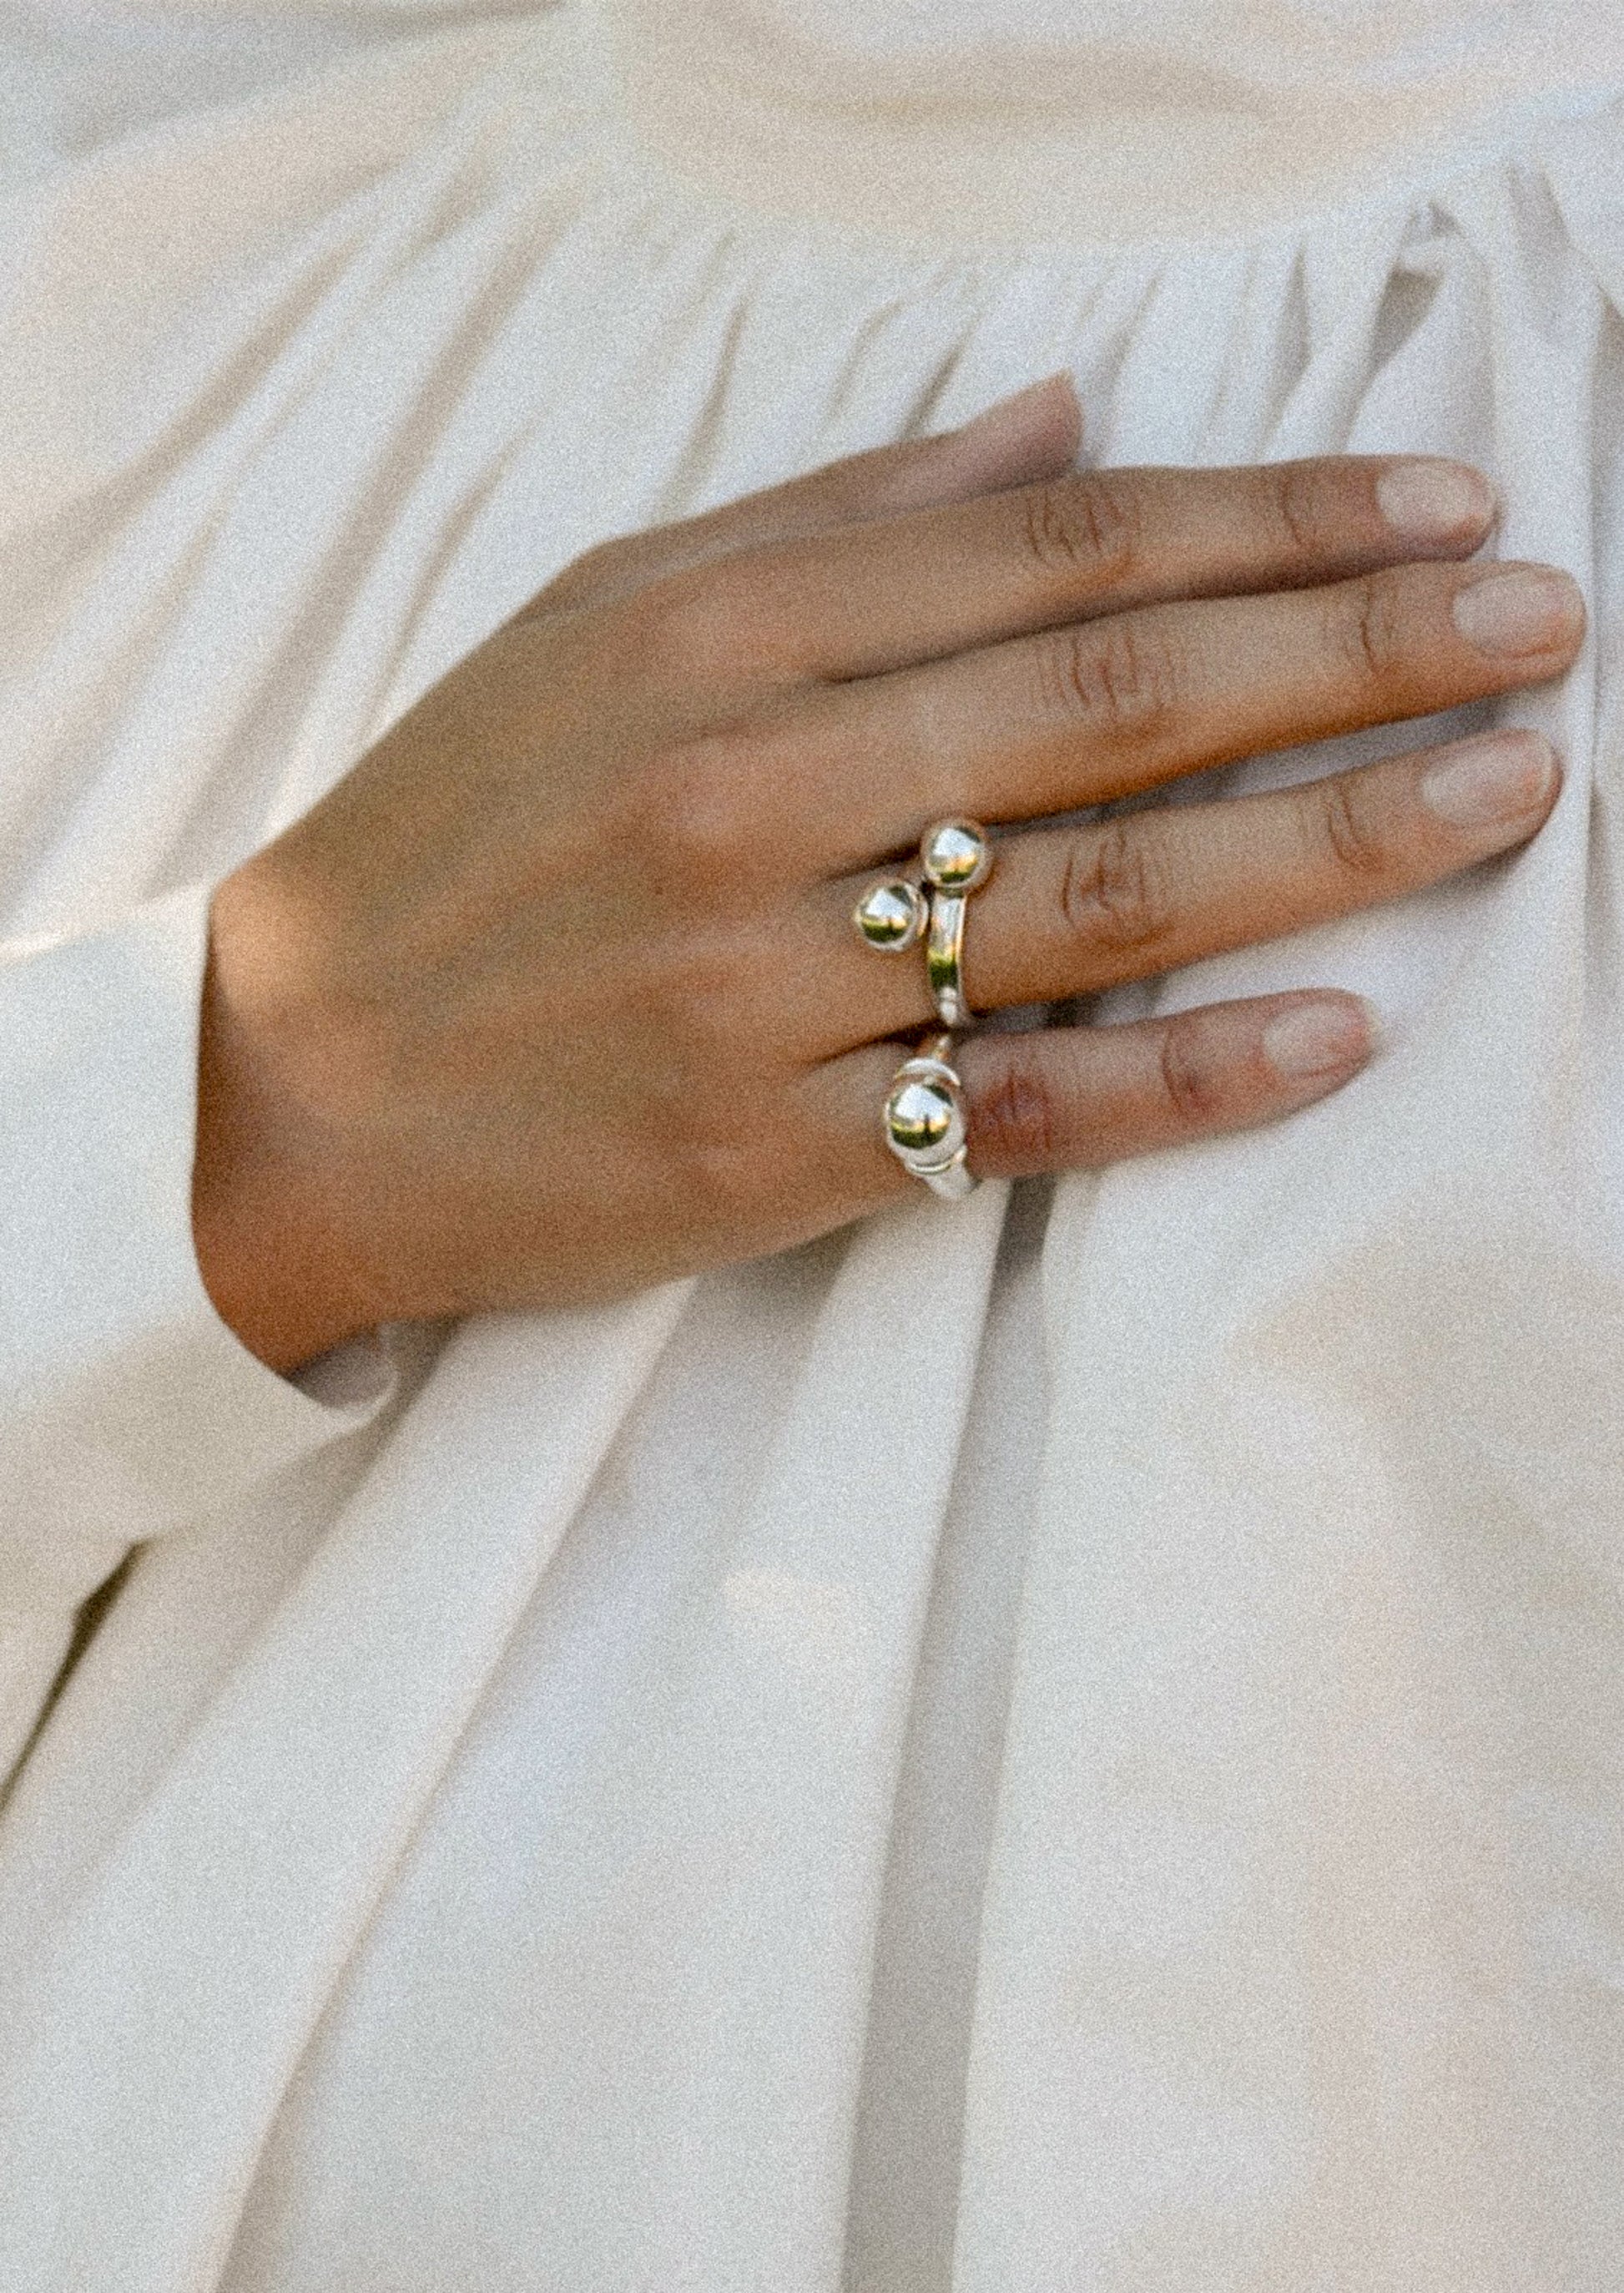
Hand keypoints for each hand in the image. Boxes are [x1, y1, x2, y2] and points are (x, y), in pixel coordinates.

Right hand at [193, 377, 1583, 1370]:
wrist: (291, 1082)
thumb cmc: (452, 832)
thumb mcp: (597, 617)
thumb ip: (834, 518)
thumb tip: (1056, 421)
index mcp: (716, 631)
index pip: (1057, 552)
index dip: (1269, 523)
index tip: (1433, 509)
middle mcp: (751, 790)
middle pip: (1112, 701)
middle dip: (1353, 652)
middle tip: (1537, 627)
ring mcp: (764, 984)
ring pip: (1097, 894)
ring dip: (1325, 838)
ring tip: (1497, 786)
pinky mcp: (771, 1153)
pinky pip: (1016, 1105)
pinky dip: (1183, 1075)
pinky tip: (1334, 1035)